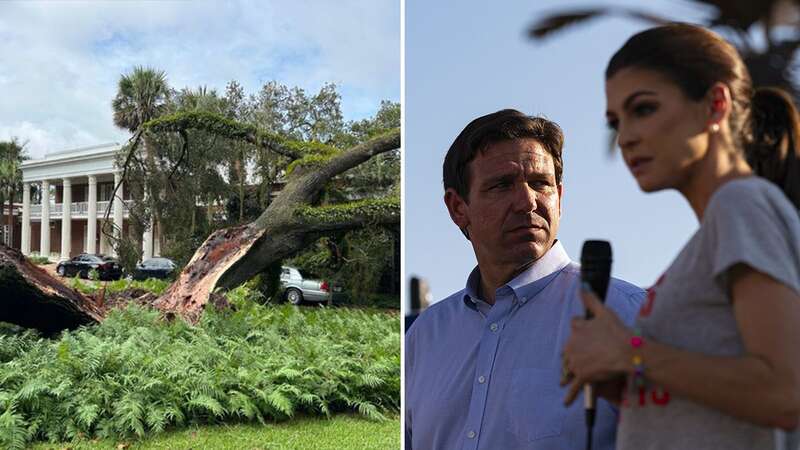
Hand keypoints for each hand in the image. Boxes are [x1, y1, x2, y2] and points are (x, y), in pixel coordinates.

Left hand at [562, 284, 631, 405]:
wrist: (627, 353)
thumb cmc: (618, 332)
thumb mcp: (605, 312)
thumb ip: (591, 299)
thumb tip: (582, 285)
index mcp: (577, 328)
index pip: (575, 325)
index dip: (582, 328)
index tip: (588, 332)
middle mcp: (572, 344)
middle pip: (569, 348)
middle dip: (574, 351)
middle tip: (584, 356)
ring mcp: (576, 362)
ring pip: (569, 366)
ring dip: (570, 370)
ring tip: (569, 376)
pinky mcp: (582, 376)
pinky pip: (574, 387)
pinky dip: (570, 395)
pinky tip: (566, 402)